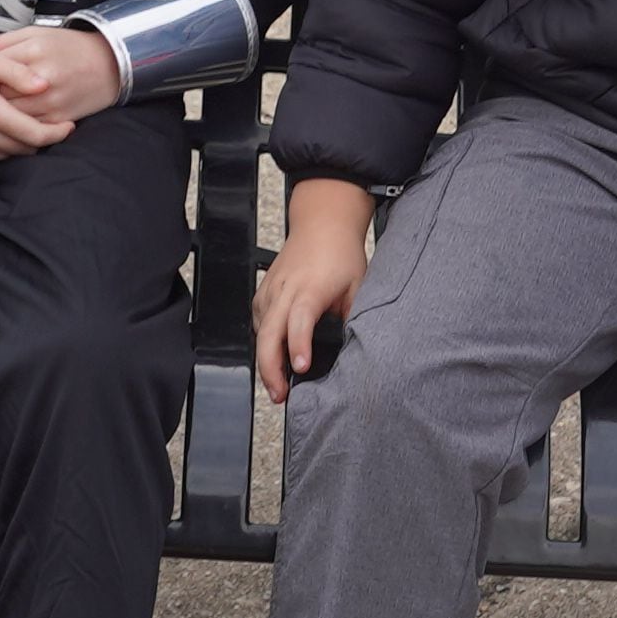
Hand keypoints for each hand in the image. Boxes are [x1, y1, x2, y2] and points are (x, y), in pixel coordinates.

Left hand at [0, 23, 122, 127]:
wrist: (109, 64)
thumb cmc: (68, 47)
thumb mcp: (35, 33)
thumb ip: (3, 42)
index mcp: (34, 51)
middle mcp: (42, 77)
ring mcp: (51, 100)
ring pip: (11, 115)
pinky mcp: (59, 118)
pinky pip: (28, 128)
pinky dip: (17, 125)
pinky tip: (12, 118)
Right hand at [0, 41, 72, 160]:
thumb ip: (18, 72)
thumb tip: (45, 85)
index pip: (34, 135)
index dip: (57, 133)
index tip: (70, 125)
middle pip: (26, 149)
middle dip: (44, 139)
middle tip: (55, 122)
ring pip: (11, 155)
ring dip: (26, 143)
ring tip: (34, 124)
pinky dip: (7, 146)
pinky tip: (10, 128)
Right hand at [252, 178, 379, 403]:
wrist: (322, 223)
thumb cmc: (340, 254)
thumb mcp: (358, 286)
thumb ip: (353, 319)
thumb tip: (354, 351)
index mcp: (310, 288)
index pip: (299, 320)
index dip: (298, 345)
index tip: (301, 368)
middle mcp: (285, 290)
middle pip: (268, 333)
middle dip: (270, 368)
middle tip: (280, 394)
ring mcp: (270, 291)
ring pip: (259, 332)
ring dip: (265, 361)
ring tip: (277, 385)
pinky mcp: (263, 292)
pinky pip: (258, 323)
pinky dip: (263, 343)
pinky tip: (273, 357)